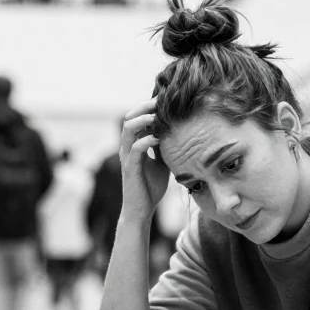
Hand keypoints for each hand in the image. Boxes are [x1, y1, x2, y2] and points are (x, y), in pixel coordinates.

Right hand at [119, 99, 171, 220]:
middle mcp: (127, 147)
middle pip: (129, 117)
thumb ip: (165, 149)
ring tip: (158, 117)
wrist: (141, 210)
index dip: (147, 107)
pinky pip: (136, 148)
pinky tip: (160, 139)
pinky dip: (147, 140)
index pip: (136, 118)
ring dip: (144, 119)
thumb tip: (181, 135)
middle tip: (160, 101)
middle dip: (144, 107)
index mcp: (134, 145)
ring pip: (128, 128)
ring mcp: (127, 157)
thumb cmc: (151, 188)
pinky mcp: (130, 168)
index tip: (164, 100)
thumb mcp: (162, 163)